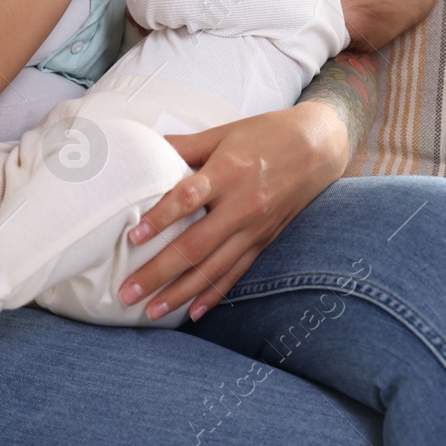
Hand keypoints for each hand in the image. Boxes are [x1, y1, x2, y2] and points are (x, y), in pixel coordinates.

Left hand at [118, 102, 350, 320]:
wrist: (318, 146)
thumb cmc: (267, 134)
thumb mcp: (223, 132)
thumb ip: (185, 145)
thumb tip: (146, 148)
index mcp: (228, 172)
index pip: (188, 198)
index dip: (160, 218)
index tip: (134, 237)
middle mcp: (242, 205)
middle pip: (196, 245)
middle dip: (159, 272)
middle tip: (127, 292)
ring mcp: (255, 228)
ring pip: (214, 268)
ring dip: (180, 293)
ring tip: (152, 312)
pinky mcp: (265, 241)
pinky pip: (237, 273)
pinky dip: (215, 295)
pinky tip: (193, 313)